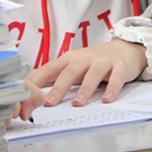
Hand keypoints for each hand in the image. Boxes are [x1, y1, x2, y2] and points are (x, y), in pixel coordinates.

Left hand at [17, 39, 146, 120]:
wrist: (125, 48)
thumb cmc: (95, 60)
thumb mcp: (73, 64)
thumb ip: (55, 75)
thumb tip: (30, 87)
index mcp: (69, 59)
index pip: (49, 69)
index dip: (37, 82)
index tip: (26, 97)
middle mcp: (84, 58)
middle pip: (69, 72)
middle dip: (59, 88)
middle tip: (49, 103)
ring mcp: (103, 62)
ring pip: (92, 75)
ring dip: (84, 89)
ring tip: (78, 104)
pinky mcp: (120, 67)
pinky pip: (116, 78)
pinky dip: (112, 89)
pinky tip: (107, 100)